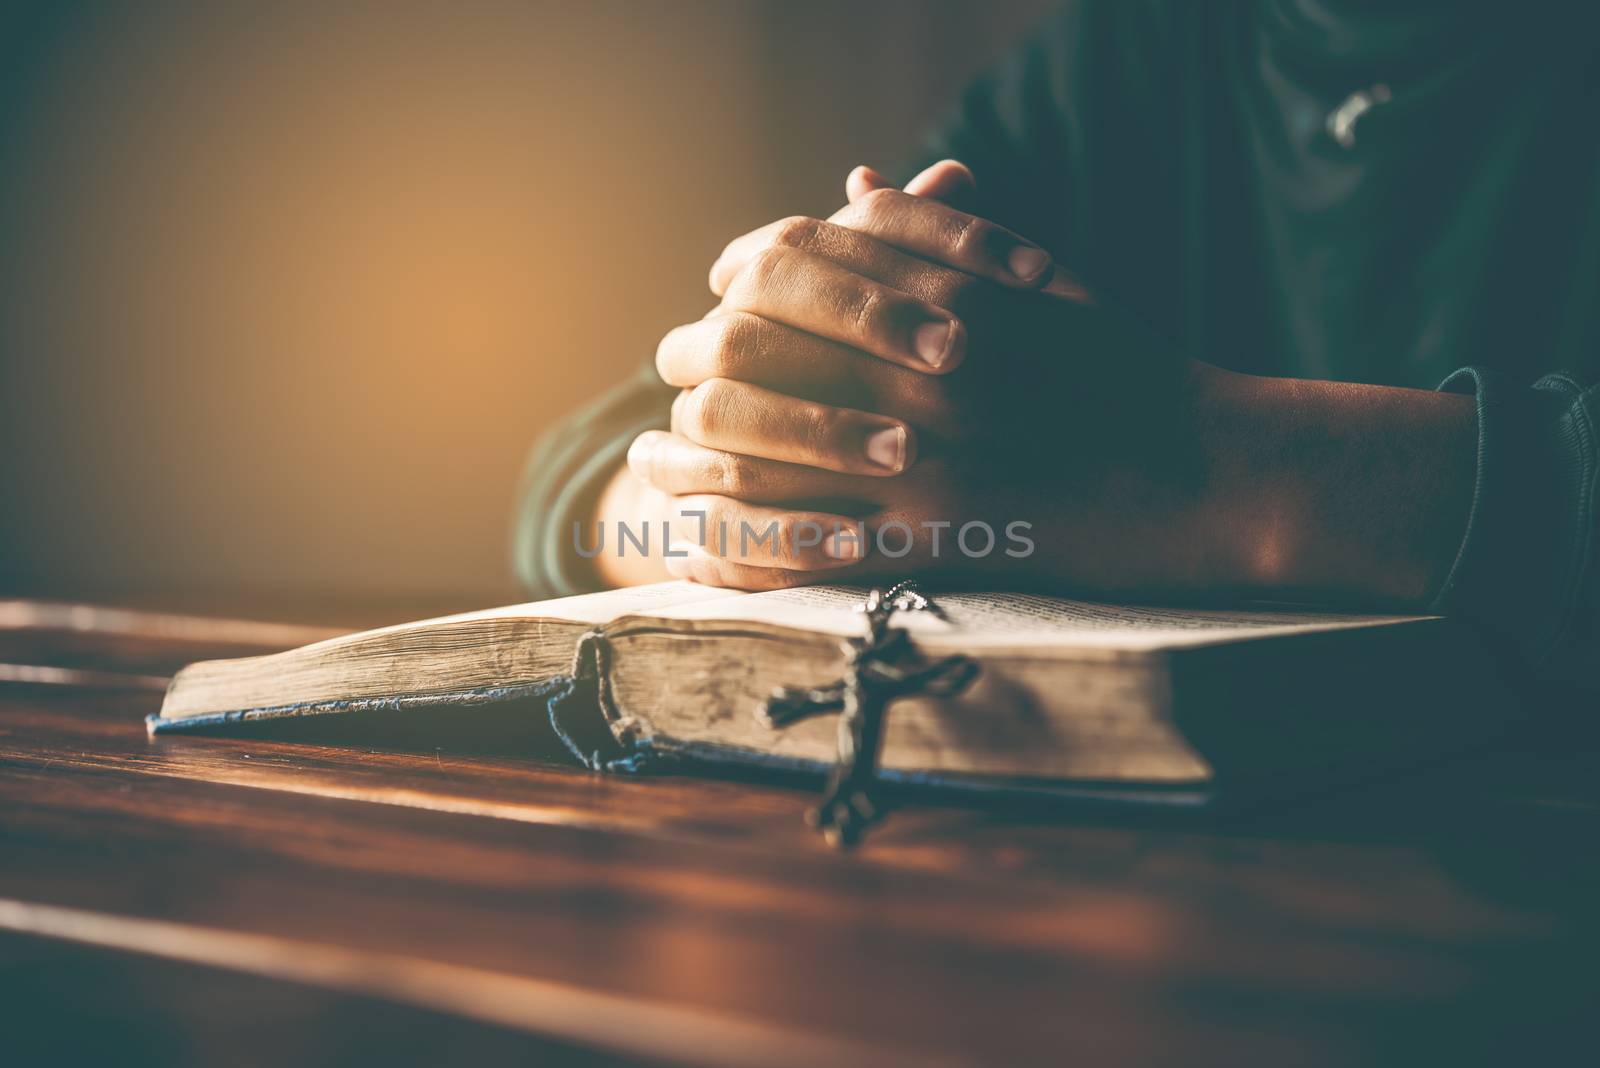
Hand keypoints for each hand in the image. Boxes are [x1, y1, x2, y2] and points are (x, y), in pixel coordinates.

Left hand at [628, 162, 1225, 591]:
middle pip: (748, 359)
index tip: (710, 303)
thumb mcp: (1039, 282)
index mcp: (937, 297)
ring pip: (759, 457)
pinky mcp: (937, 543)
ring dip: (687, 462)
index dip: (731, 286)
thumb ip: (940, 235)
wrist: (1209, 474)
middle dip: (687, 370)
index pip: (788, 269)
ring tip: (649, 467)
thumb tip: (852, 186)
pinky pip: (807, 550)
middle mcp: (914, 371)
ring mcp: (922, 459)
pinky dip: (739, 546)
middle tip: (663, 390)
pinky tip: (699, 545)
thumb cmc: (1126, 372)